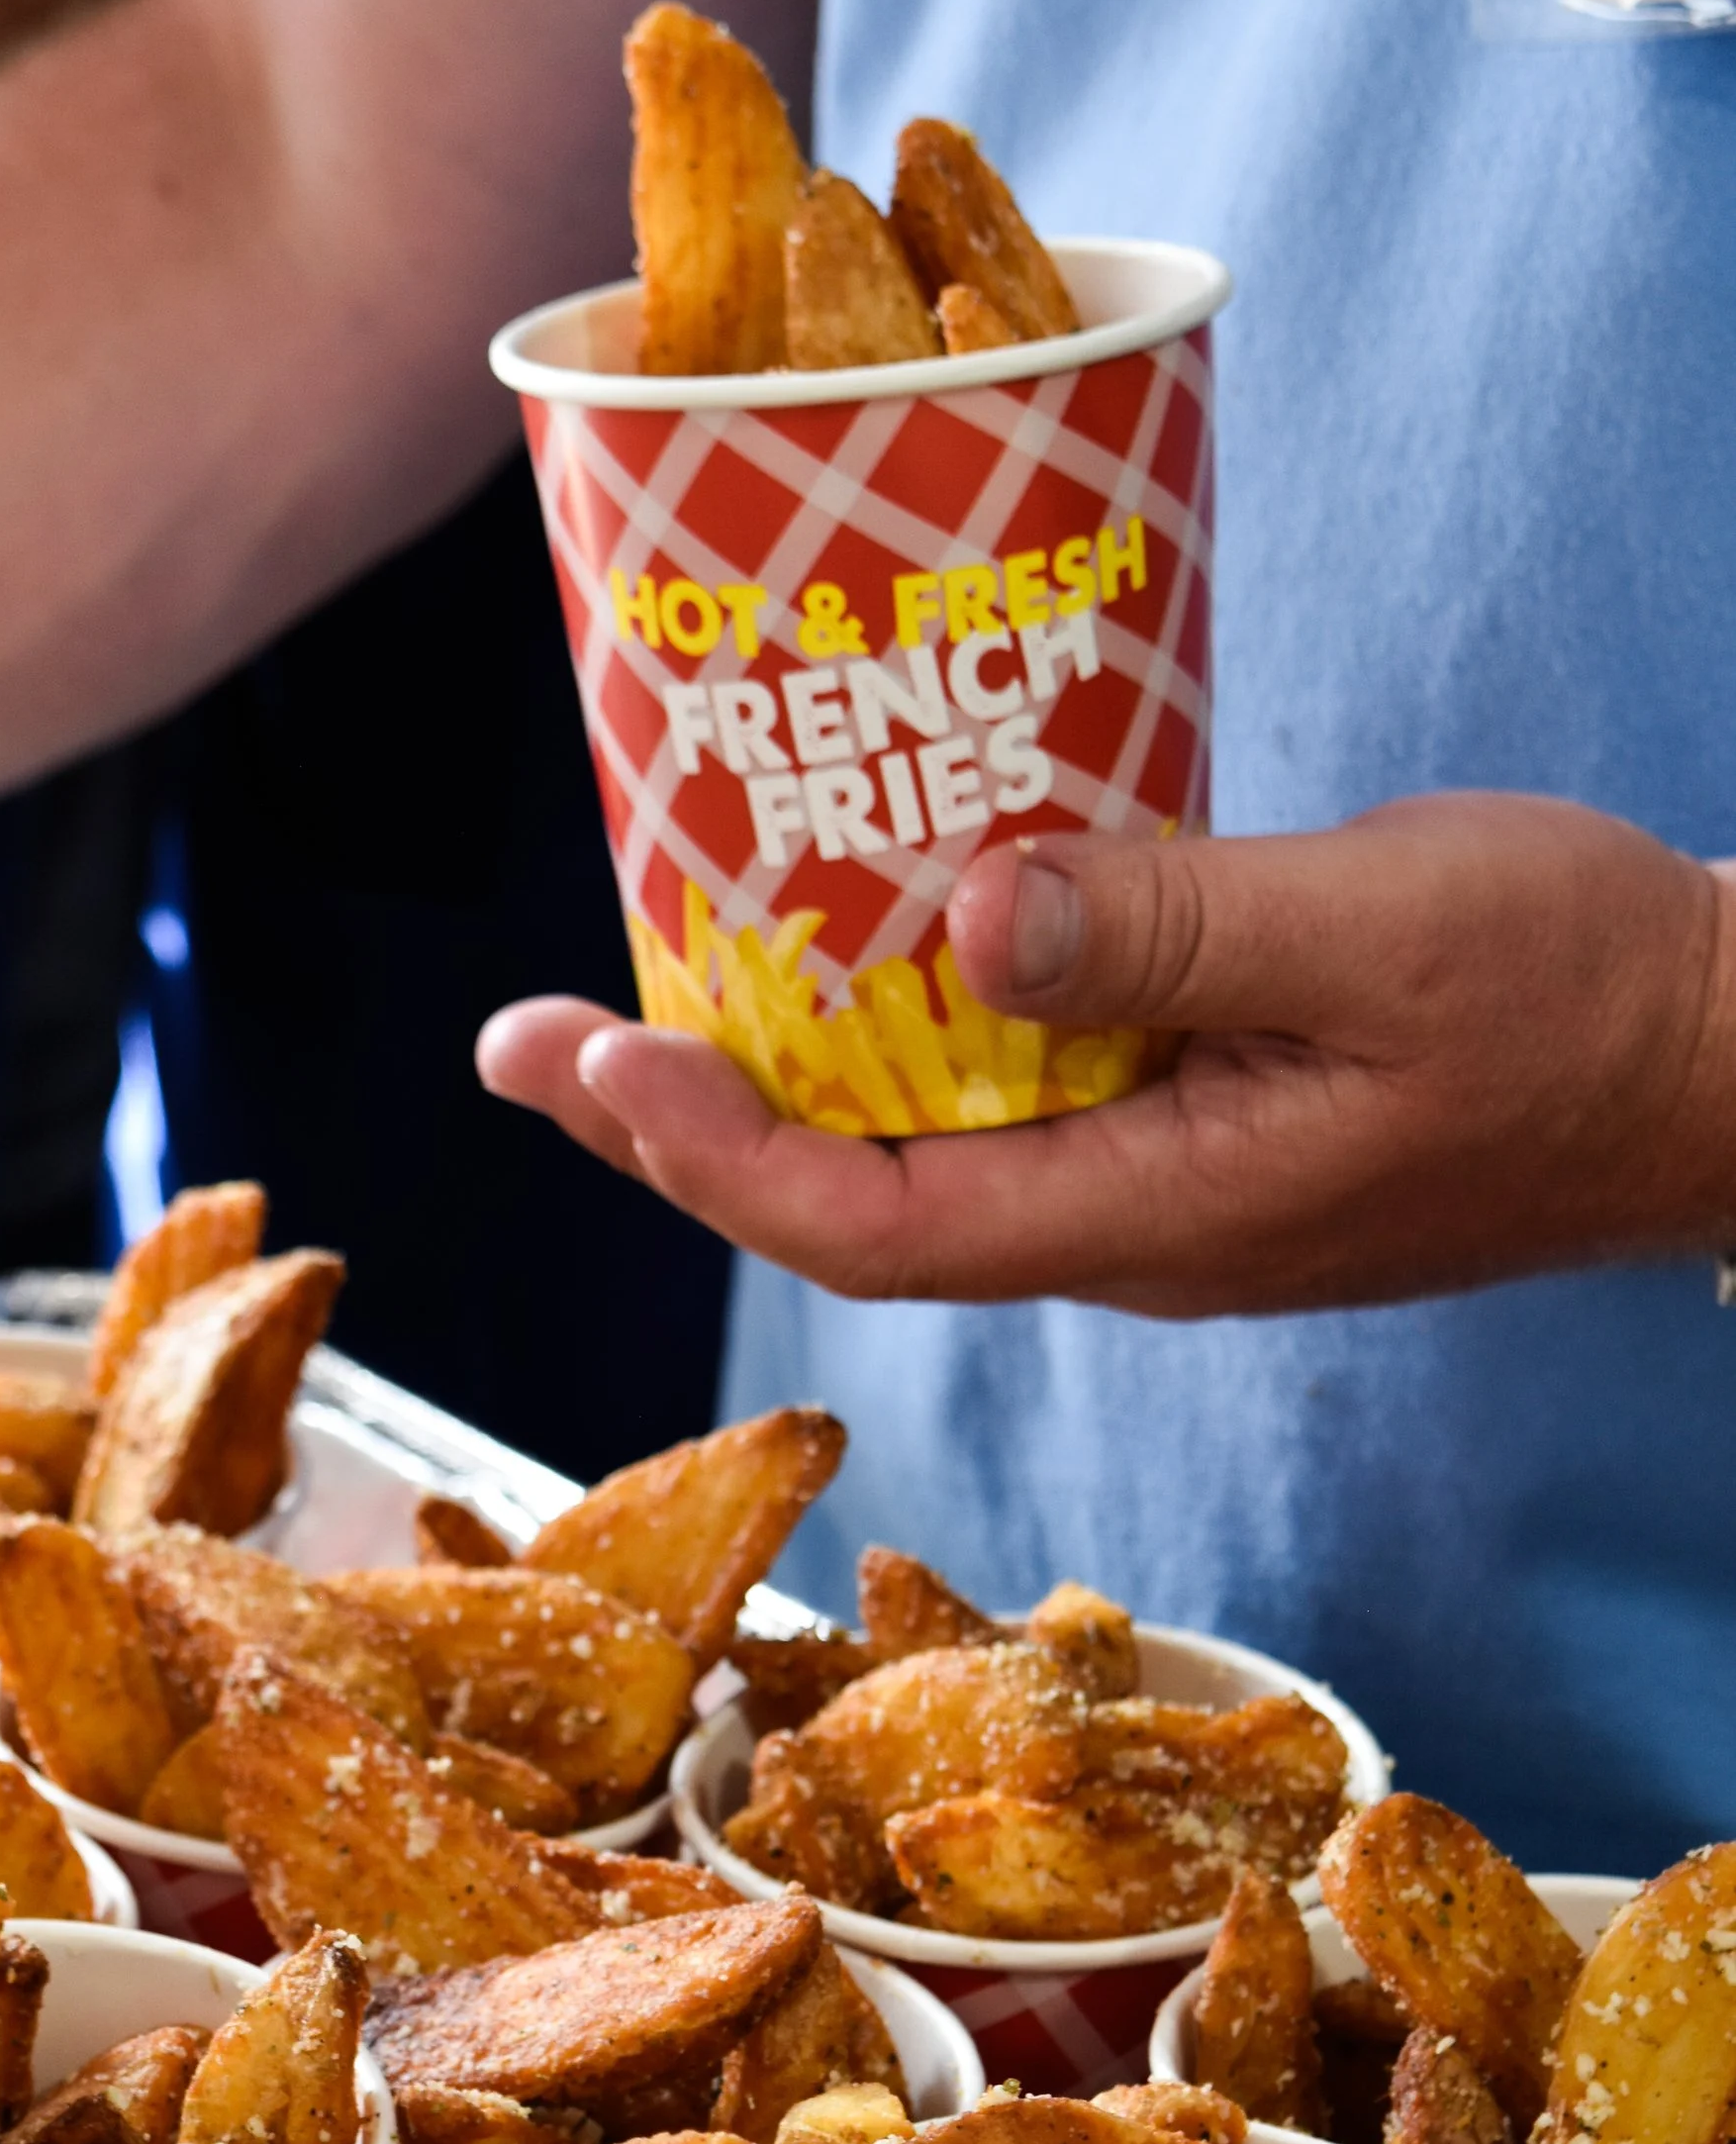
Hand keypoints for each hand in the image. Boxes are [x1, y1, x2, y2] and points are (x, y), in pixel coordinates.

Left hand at [476, 792, 1735, 1316]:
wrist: (1719, 1062)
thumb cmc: (1584, 996)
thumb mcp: (1382, 931)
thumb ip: (1172, 925)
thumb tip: (963, 917)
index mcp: (1156, 1213)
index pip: (875, 1224)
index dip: (713, 1157)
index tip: (593, 1062)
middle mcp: (1124, 1226)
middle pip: (848, 1204)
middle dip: (674, 1130)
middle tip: (526, 1038)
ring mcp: (1151, 1183)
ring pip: (909, 1155)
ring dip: (762, 1085)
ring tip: (623, 994)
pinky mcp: (1181, 1125)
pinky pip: (993, 1100)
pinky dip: (886, 1035)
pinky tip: (835, 948)